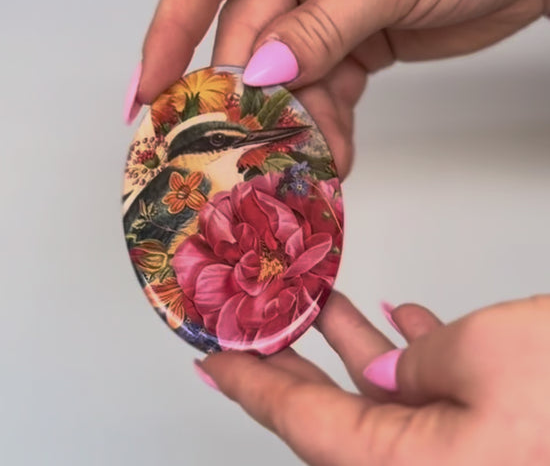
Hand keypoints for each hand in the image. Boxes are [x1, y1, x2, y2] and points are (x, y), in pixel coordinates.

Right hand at [128, 0, 549, 176]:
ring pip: (291, 72)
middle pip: (251, 33)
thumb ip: (320, 26)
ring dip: (294, 120)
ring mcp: (329, 4)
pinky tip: (334, 154)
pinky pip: (328, 86)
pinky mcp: (358, 39)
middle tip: (237, 146)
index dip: (172, 27)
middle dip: (247, 94)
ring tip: (300, 162)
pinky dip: (329, 122)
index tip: (150, 87)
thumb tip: (264, 73)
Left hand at [196, 293, 549, 464]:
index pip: (304, 424)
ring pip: (385, 395)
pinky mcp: (497, 432)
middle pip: (333, 414)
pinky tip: (405, 315)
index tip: (210, 361)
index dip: (252, 386)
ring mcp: (468, 452)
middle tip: (248, 326)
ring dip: (352, 343)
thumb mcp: (492, 355)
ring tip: (316, 298)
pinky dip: (414, 352)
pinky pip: (436, 393)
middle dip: (289, 362)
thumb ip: (422, 363)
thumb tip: (393, 367)